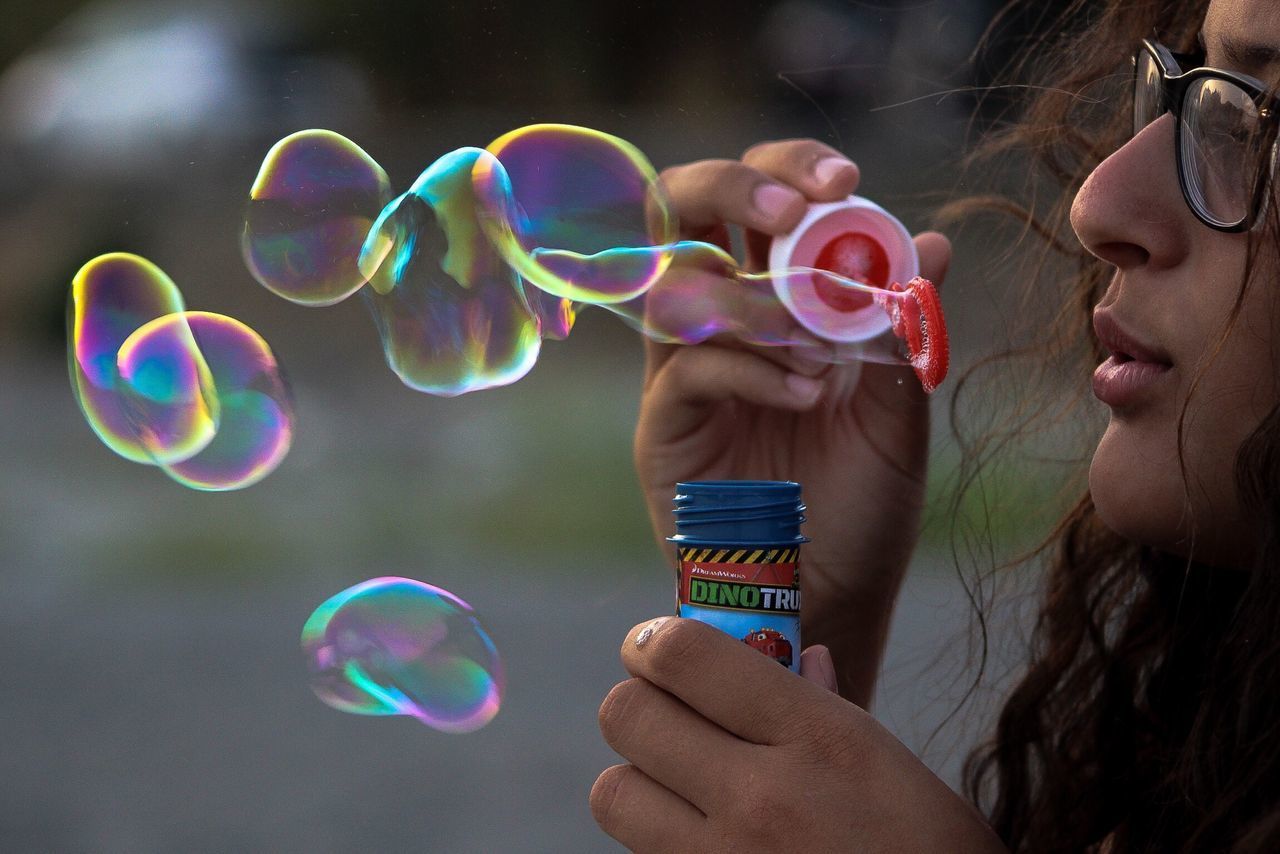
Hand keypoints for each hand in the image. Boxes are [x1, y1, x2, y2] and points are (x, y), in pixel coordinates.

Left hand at [591, 618, 1005, 853]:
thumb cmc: (931, 850)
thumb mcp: (892, 765)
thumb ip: (828, 706)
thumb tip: (798, 654)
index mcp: (817, 738)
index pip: (683, 656)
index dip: (652, 642)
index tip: (655, 648)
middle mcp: (761, 796)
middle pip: (626, 715)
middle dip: (638, 703)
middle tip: (666, 713)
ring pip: (613, 792)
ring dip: (637, 780)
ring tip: (676, 785)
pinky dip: (658, 840)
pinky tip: (701, 838)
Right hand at [635, 139, 951, 702]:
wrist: (830, 596)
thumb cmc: (862, 504)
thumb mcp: (897, 410)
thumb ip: (903, 331)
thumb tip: (932, 243)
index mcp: (778, 302)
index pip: (759, 204)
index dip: (788, 170)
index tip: (843, 180)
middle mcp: (720, 323)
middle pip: (681, 210)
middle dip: (735, 188)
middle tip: (795, 212)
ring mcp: (683, 372)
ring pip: (678, 285)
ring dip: (754, 298)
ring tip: (821, 345)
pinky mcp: (664, 426)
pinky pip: (688, 368)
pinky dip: (751, 367)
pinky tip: (806, 393)